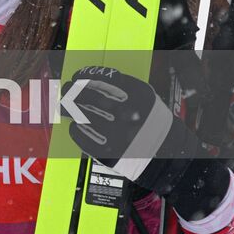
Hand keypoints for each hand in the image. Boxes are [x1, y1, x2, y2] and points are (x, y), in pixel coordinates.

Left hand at [63, 66, 229, 220]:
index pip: (103, 80)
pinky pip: (83, 137)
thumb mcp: (145, 98)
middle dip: (72, 91)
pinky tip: (76, 125)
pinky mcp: (109, 152)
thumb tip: (90, 78)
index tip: (77, 76)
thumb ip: (121, 87)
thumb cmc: (153, 124)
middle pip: (88, 97)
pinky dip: (76, 129)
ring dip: (69, 108)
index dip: (85, 76)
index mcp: (138, 98)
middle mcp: (128, 115)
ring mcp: (117, 134)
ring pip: (82, 116)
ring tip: (64, 104)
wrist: (169, 157)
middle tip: (66, 88)